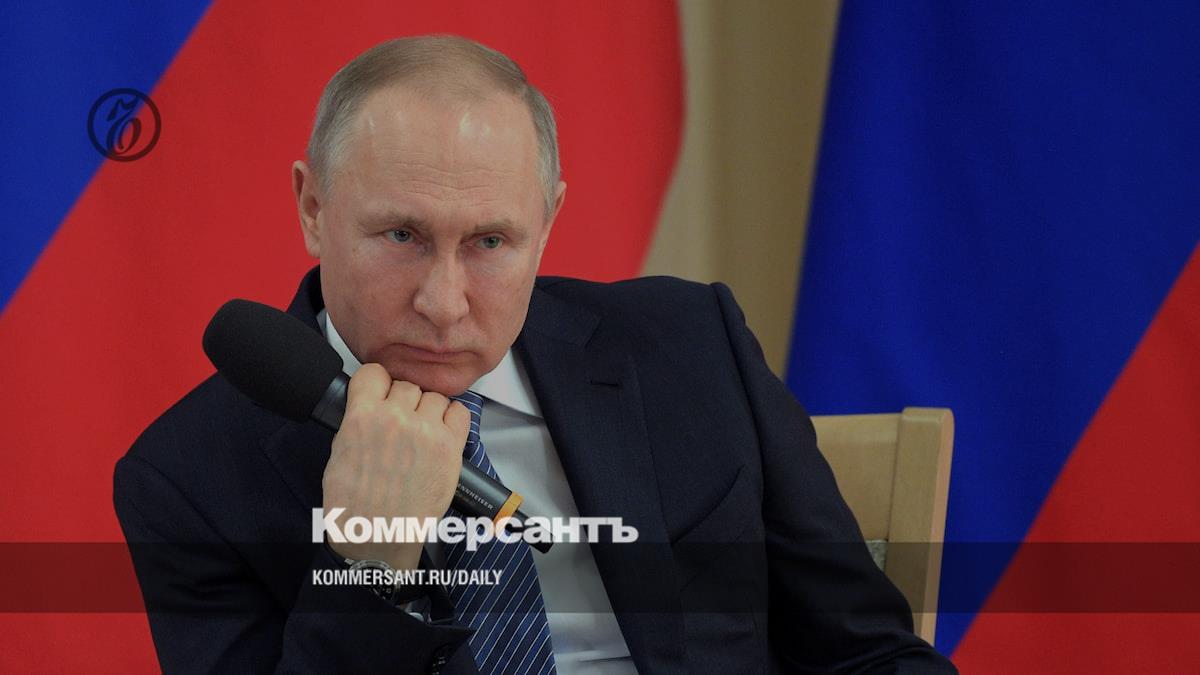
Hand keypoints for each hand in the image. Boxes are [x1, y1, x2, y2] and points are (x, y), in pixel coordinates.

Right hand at [322, 363, 470, 569]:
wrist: (378, 535)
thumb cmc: (355, 504)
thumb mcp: (339, 452)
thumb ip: (357, 421)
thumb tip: (369, 405)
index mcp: (361, 417)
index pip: (374, 372)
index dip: (378, 383)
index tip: (381, 392)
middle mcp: (396, 419)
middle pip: (407, 386)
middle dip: (404, 402)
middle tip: (400, 423)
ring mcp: (426, 432)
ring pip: (434, 397)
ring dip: (429, 411)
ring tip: (421, 433)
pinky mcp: (450, 448)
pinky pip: (460, 413)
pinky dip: (453, 419)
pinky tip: (441, 434)